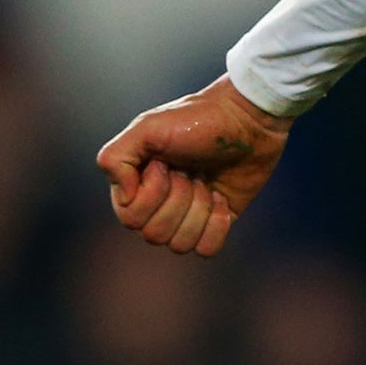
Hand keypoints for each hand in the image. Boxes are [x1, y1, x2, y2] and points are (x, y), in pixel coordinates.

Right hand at [95, 74, 292, 255]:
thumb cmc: (198, 117)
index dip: (153, 194)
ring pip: (180, 245)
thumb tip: (124, 198)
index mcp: (137, 185)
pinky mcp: (218, 220)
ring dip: (198, 210)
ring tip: (208, 181)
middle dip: (179, 200)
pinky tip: (222, 198)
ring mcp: (189, 214)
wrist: (249, 115)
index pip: (131, 219)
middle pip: (155, 235)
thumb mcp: (148, 127)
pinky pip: (206, 249)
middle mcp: (159, 204)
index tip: (167, 163)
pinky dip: (216, 225)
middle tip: (192, 170)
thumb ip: (116, 158)